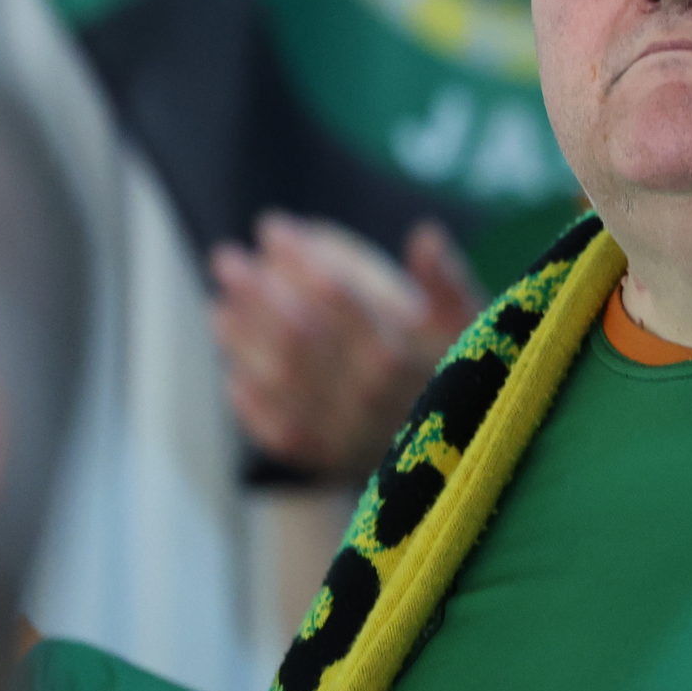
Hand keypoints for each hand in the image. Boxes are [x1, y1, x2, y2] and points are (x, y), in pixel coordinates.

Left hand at [210, 213, 485, 478]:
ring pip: (276, 378)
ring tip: (219, 305)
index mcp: (400, 352)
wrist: (462, 459)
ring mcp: (339, 430)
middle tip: (227, 258)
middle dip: (255, 291)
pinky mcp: (322, 460)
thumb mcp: (472, 326)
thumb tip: (425, 236)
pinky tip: (232, 370)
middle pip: (295, 333)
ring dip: (241, 339)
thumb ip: (447, 282)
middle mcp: (366, 393)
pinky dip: (248, 398)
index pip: (337, 295)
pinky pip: (272, 427)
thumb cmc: (464, 375)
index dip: (299, 259)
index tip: (274, 230)